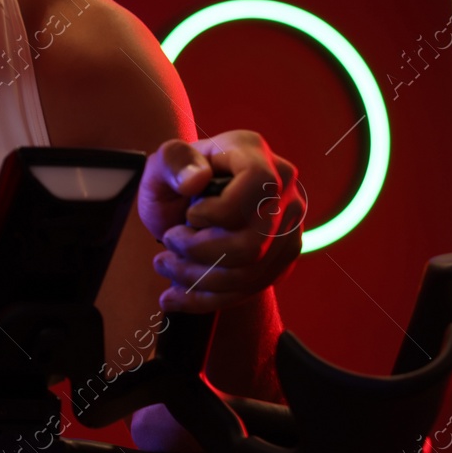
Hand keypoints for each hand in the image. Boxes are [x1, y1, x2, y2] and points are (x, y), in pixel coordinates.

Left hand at [137, 130, 303, 312]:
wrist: (186, 203)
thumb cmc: (176, 178)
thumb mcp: (162, 163)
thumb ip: (174, 161)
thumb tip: (196, 179)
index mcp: (254, 154)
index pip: (259, 184)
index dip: (221, 209)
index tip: (191, 214)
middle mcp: (283, 191)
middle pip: (254, 242)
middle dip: (199, 252)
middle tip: (169, 241)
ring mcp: (289, 227)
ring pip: (251, 273)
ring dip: (198, 278)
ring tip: (165, 265)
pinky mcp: (282, 259)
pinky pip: (250, 289)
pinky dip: (207, 298)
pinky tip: (176, 296)